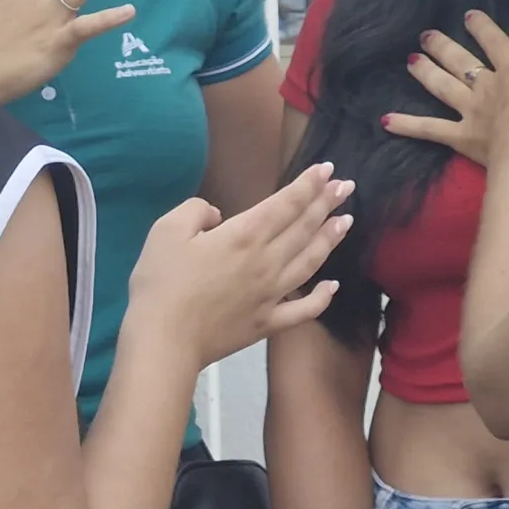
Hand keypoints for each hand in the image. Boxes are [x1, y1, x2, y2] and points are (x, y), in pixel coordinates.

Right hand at [124, 164, 353, 370]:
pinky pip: (303, 310)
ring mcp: (271, 295)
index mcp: (244, 235)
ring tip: (346, 221)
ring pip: (310, 262)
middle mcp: (266, 261)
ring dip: (330, 240)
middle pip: (303, 228)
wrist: (165, 339)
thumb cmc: (162, 283)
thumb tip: (216, 215)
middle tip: (346, 187)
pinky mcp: (267, 323)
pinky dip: (322, 298)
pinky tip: (333, 286)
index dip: (308, 185)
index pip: (285, 203)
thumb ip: (195, 211)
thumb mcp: (166, 230)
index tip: (327, 170)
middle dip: (326, 204)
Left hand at [381, 12, 508, 166]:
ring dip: (425, 72)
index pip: (495, 41)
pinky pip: (429, 129)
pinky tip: (385, 120)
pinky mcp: (459, 136)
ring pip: (442, 86)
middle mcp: (485, 85)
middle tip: (425, 34)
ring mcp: (469, 110)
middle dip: (443, 45)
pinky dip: (408, 125)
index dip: (482, 26)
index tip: (468, 15)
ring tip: (410, 60)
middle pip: (460, 61)